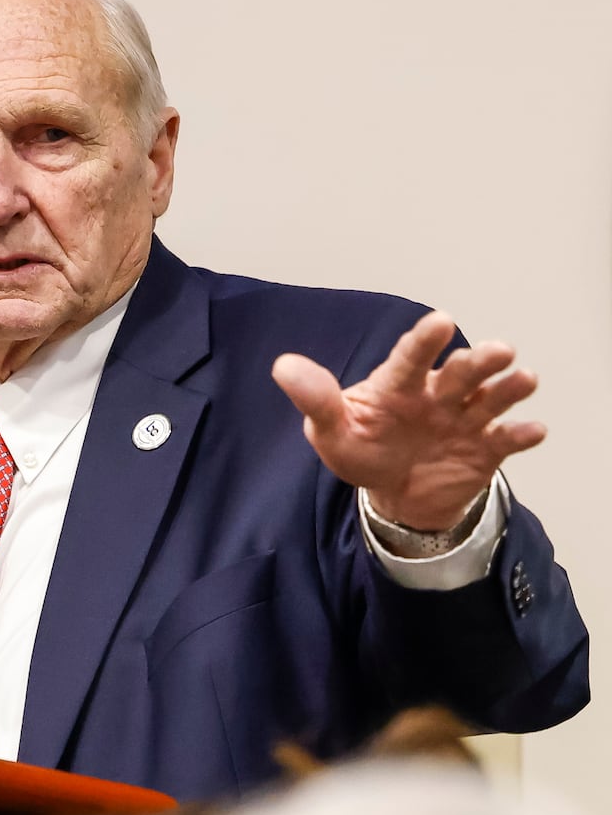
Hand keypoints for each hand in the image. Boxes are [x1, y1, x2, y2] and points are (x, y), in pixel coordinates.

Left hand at [271, 311, 544, 530]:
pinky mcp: (485, 449)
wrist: (395, 494)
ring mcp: (464, 420)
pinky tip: (532, 430)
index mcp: (398, 385)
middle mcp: (437, 395)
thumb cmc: (363, 450)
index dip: (424, 340)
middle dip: (480, 361)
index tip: (440, 321)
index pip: (411, 358)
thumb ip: (315, 400)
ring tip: (524, 379)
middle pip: (461, 372)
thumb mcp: (331, 431)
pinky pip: (506, 440)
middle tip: (499, 350)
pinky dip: (520, 434)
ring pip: (491, 398)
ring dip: (509, 388)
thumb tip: (283, 366)